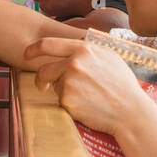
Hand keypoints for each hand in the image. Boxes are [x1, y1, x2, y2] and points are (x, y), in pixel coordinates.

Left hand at [23, 36, 150, 135]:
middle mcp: (74, 63)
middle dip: (40, 79)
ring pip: (54, 86)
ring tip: (86, 96)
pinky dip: (69, 104)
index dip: (32, 49)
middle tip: (42, 85)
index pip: (47, 44)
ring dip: (63, 92)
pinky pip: (60, 100)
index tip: (26, 55)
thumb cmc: (122, 85)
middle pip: (43, 69)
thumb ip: (88, 50)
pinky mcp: (67, 100)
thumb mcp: (109, 57)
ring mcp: (69, 82)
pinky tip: (87, 105)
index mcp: (84, 49)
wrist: (130, 111)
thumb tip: (71, 46)